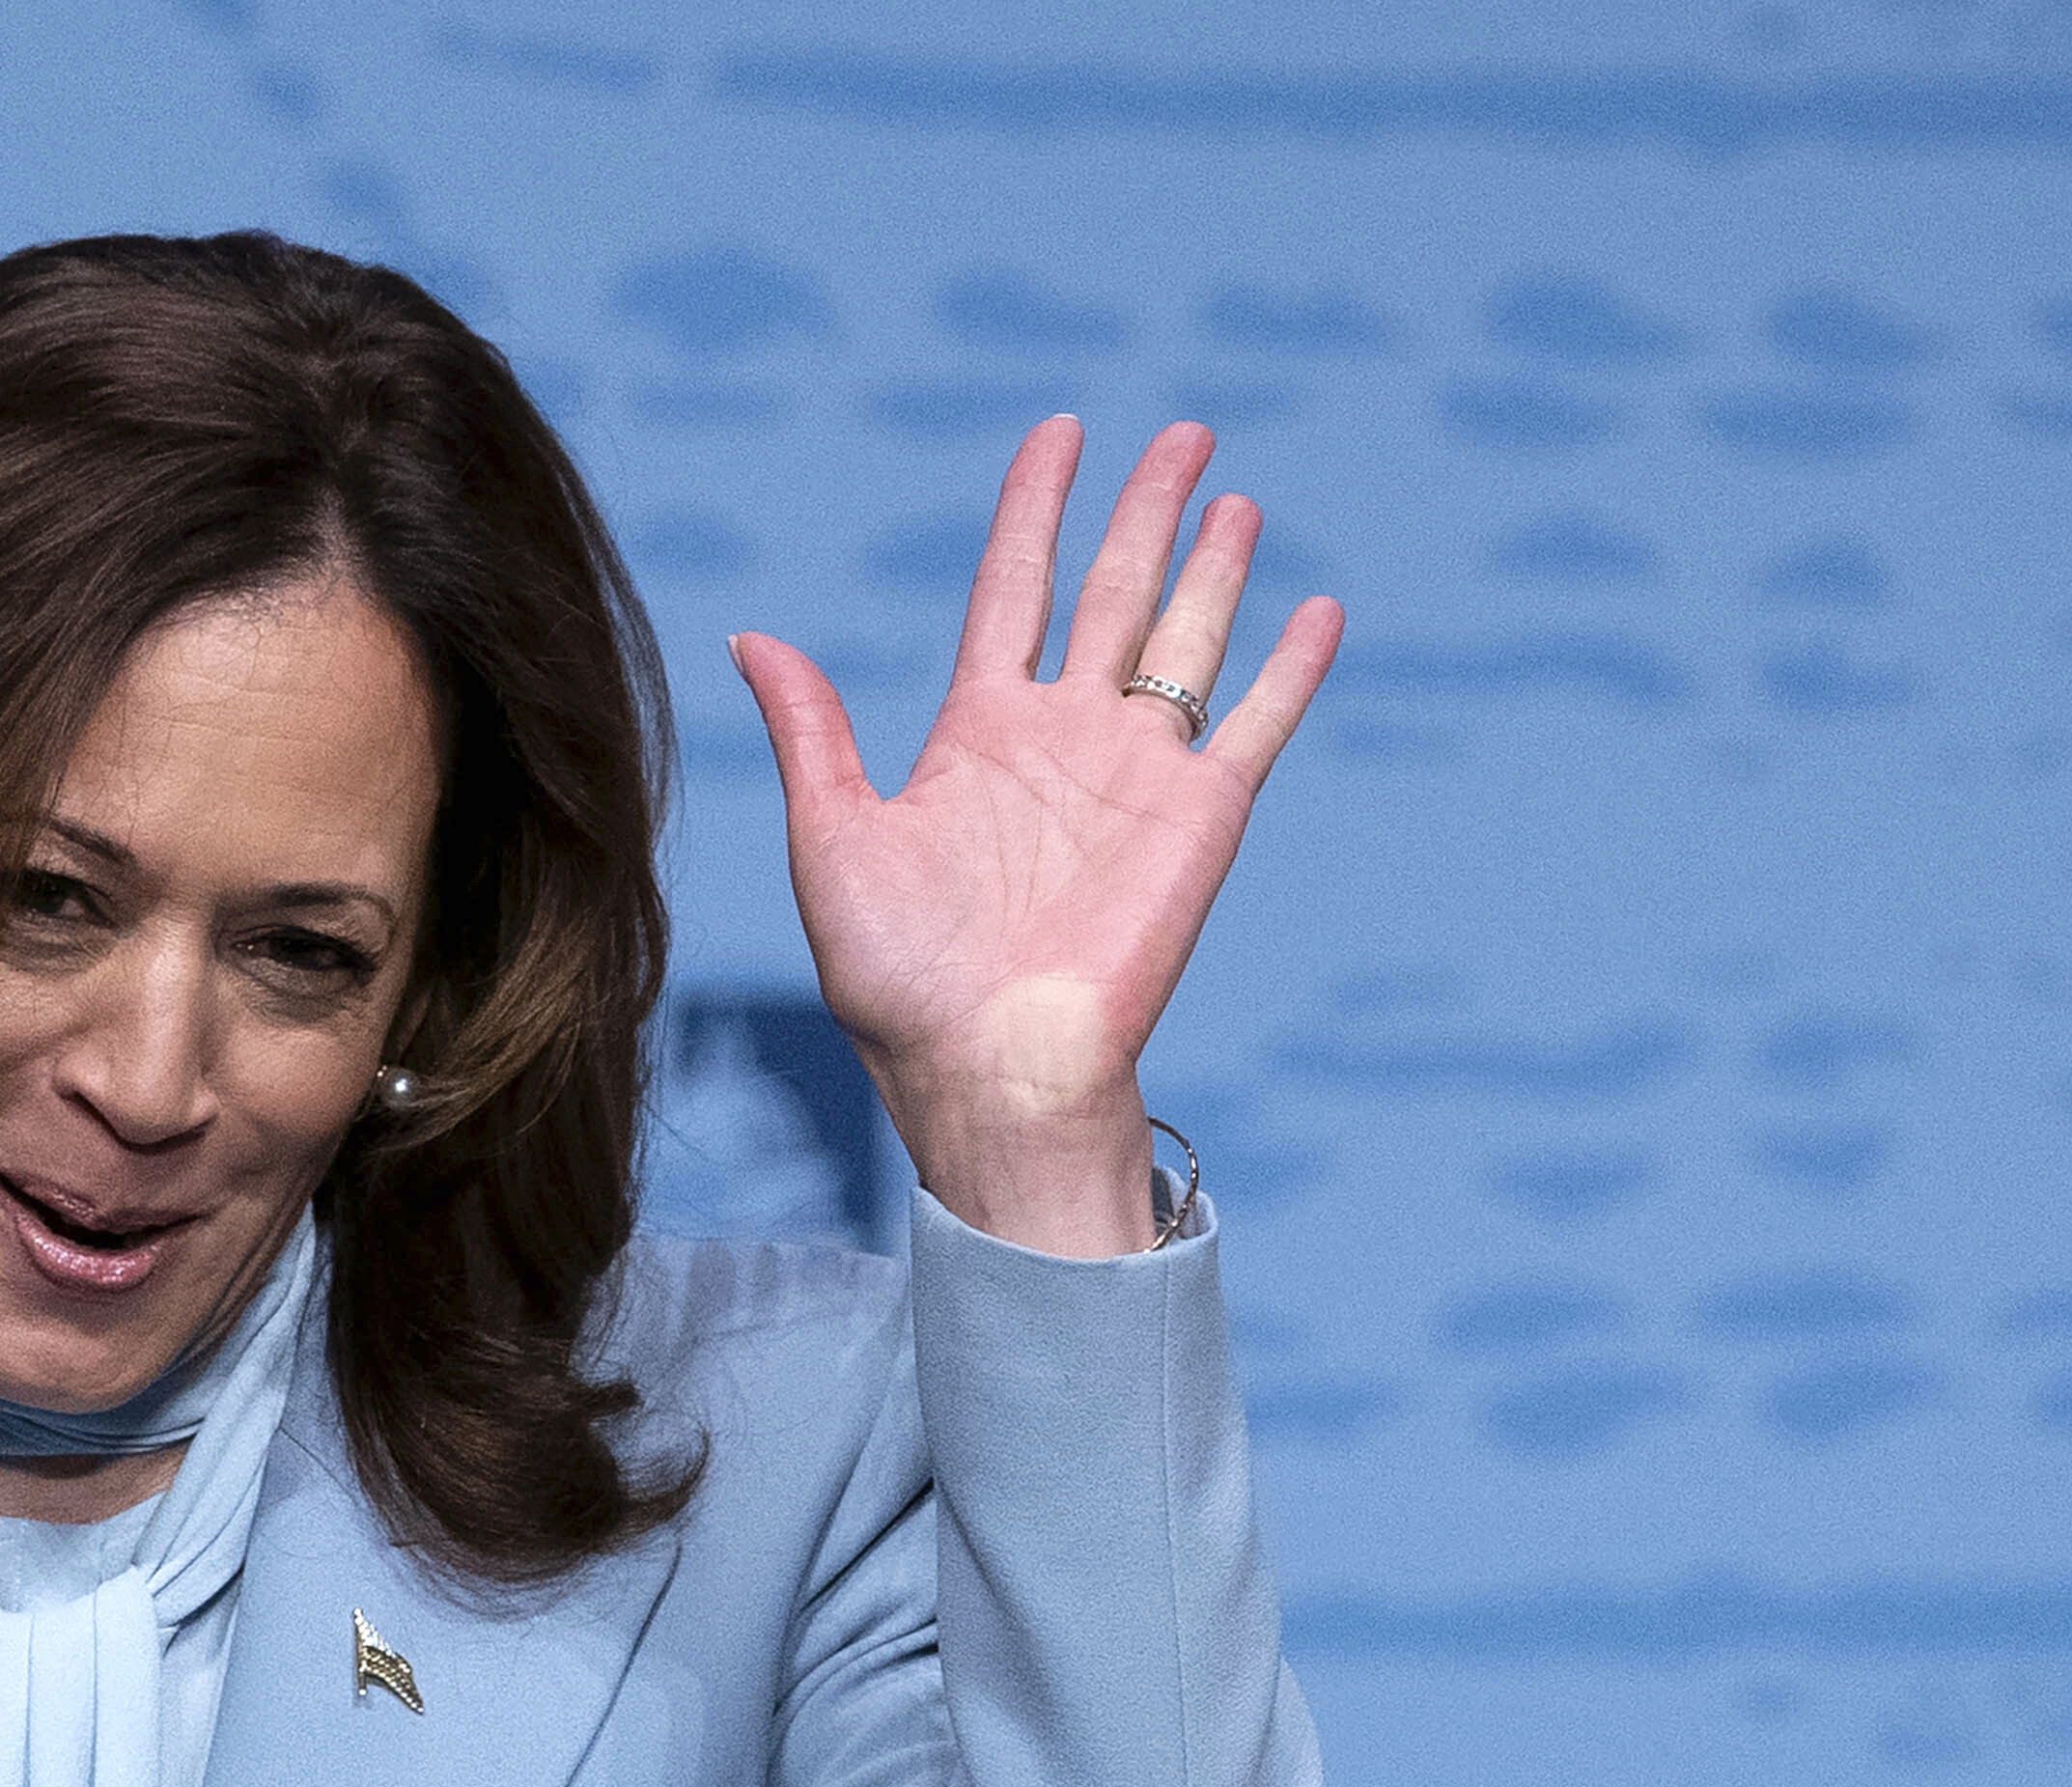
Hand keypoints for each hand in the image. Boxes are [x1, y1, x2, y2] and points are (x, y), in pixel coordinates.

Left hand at [731, 420, 1338, 1254]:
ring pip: (1185, 638)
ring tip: (1233, 495)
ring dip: (1214, 566)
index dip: (1036, 506)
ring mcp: (1137, 775)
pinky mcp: (1201, 818)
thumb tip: (752, 637)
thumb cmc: (900, 982)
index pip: (1014, 585)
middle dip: (1145, 509)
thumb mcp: (832, 842)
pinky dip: (1290, 668)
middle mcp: (1063, 739)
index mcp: (977, 733)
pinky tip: (1319, 608)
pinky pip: (1254, 724)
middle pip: (1112, 590)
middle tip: (1183, 433)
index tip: (1061, 431)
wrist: (989, 1070)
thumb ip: (811, 734)